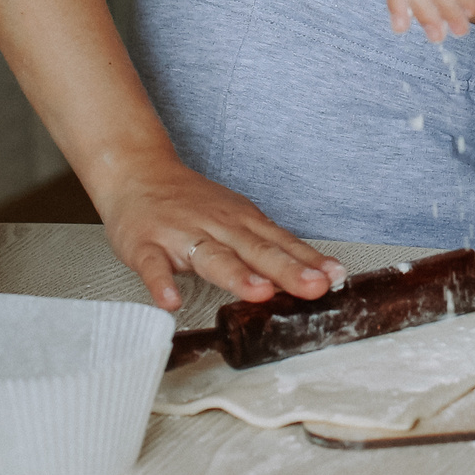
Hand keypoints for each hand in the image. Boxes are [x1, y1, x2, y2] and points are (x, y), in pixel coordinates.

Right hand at [93, 152, 343, 311]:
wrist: (138, 173)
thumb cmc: (191, 203)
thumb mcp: (237, 218)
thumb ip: (269, 248)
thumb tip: (316, 274)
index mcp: (243, 222)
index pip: (282, 243)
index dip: (310, 261)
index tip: (336, 277)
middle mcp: (218, 226)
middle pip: (257, 251)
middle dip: (288, 270)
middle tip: (314, 287)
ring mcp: (182, 235)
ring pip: (212, 257)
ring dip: (237, 275)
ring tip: (258, 293)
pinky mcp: (146, 246)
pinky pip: (154, 267)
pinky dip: (162, 284)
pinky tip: (172, 302)